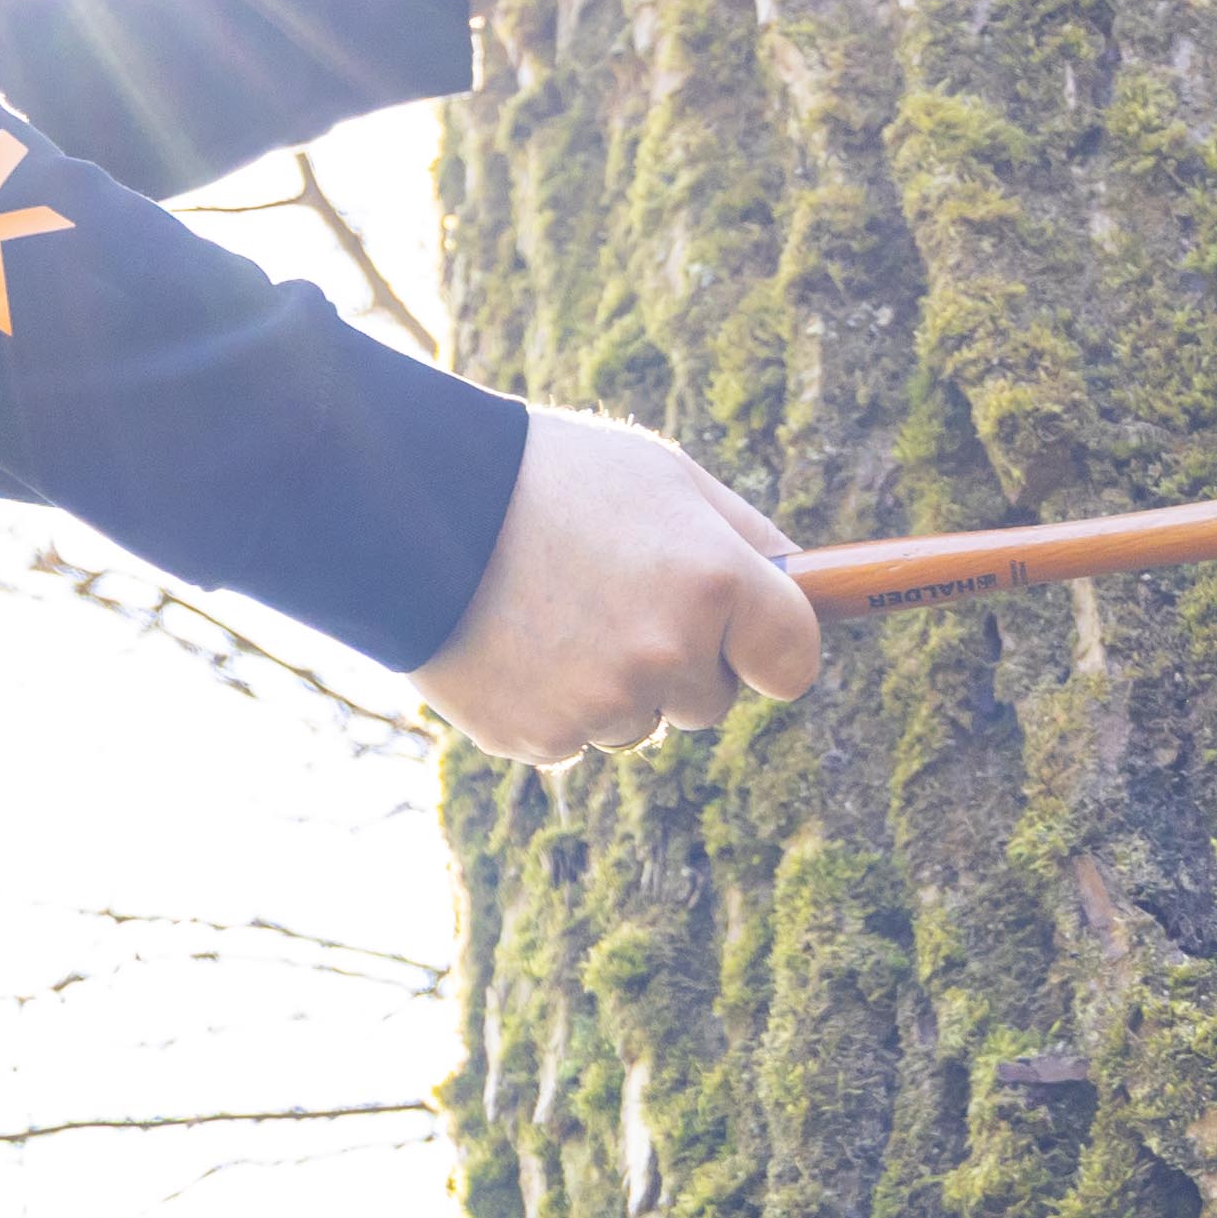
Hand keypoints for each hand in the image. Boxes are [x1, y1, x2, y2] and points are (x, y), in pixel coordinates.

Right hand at [418, 408, 823, 764]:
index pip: (795, 662)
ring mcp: (602, 705)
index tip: (753, 639)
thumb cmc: (550, 477)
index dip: (774, 649)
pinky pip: (577, 738)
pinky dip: (554, 701)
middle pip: (714, 699)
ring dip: (615, 685)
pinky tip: (518, 643)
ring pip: (642, 722)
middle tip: (613, 593)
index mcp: (713, 580)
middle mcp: (667, 653)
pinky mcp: (541, 739)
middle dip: (681, 659)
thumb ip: (743, 534)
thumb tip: (803, 583)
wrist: (413, 507)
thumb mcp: (662, 478)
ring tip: (553, 611)